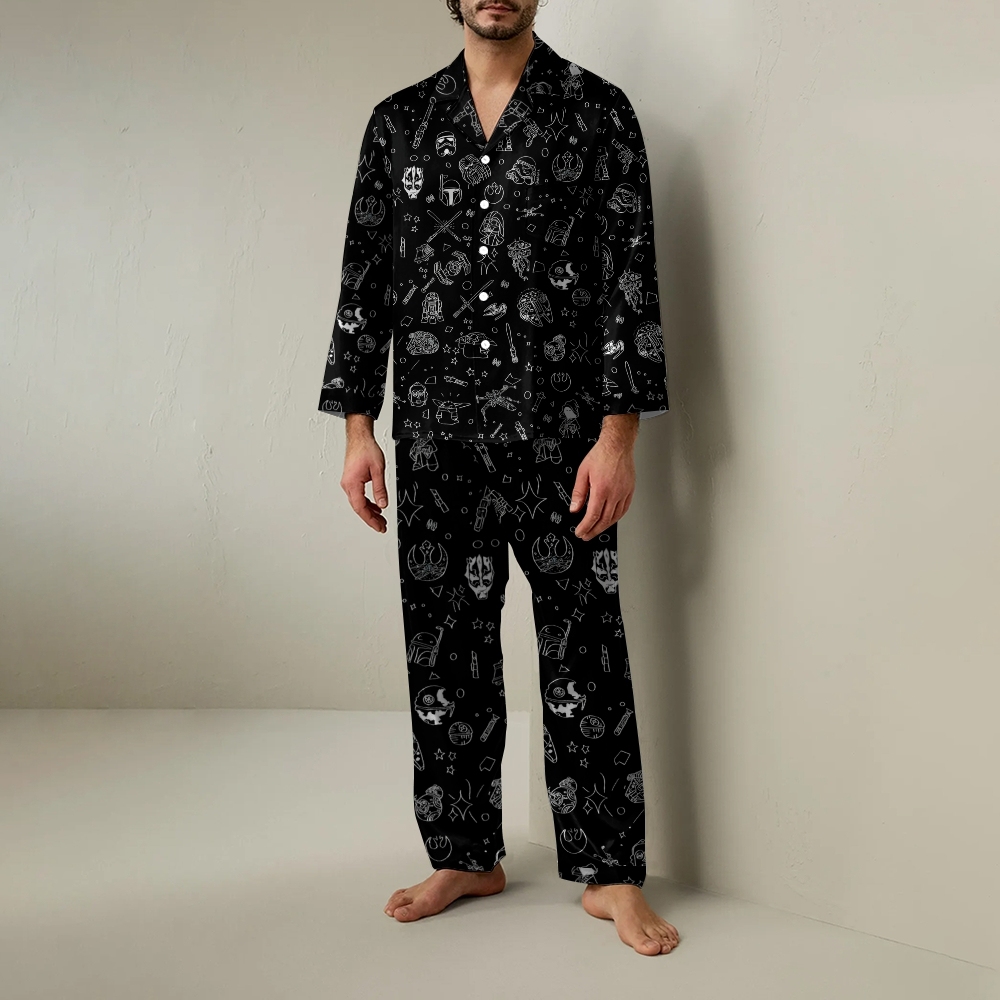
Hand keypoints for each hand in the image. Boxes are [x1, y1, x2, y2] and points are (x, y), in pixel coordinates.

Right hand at [340, 414, 388, 532]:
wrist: (359, 437)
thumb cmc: (366, 449)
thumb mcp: (378, 470)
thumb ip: (380, 489)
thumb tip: (383, 505)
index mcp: (352, 484)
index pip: (361, 508)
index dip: (370, 520)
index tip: (379, 527)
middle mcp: (347, 485)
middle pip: (359, 508)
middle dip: (371, 519)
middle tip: (382, 527)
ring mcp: (348, 483)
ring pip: (358, 503)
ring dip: (369, 512)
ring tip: (381, 519)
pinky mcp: (351, 480)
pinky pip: (359, 496)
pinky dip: (367, 503)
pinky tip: (376, 507)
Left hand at [569, 414, 638, 540]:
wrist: (618, 445)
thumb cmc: (601, 455)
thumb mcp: (582, 472)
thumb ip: (579, 493)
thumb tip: (574, 509)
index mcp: (601, 489)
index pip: (593, 515)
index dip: (585, 527)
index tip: (580, 532)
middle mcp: (615, 493)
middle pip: (604, 520)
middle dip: (594, 530)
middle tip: (586, 536)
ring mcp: (624, 493)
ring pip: (615, 517)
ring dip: (605, 526)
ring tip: (596, 530)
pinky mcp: (630, 491)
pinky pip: (624, 509)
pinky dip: (616, 518)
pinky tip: (610, 520)